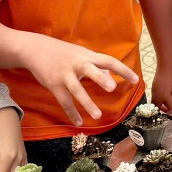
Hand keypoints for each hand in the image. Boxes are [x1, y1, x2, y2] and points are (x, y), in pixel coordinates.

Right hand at [19, 33, 138, 125]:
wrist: (35, 49)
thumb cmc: (63, 52)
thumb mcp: (81, 54)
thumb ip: (96, 64)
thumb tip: (111, 74)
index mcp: (87, 56)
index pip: (108, 61)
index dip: (122, 70)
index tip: (135, 79)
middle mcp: (77, 64)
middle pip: (90, 70)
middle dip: (100, 79)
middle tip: (112, 88)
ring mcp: (64, 75)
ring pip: (76, 90)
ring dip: (87, 103)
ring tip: (98, 116)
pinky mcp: (53, 84)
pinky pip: (64, 101)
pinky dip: (72, 112)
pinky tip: (79, 122)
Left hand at [149, 62, 171, 113]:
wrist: (169, 67)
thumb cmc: (163, 84)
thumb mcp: (156, 98)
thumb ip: (155, 107)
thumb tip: (153, 111)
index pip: (171, 116)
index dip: (163, 115)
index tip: (157, 112)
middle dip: (165, 108)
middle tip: (157, 105)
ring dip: (168, 101)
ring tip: (160, 96)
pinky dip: (171, 95)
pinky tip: (165, 90)